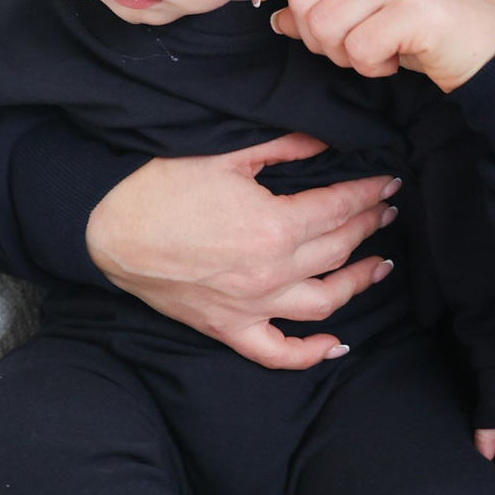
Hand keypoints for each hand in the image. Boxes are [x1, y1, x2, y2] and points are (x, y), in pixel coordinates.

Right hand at [85, 133, 400, 369]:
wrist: (106, 228)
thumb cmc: (160, 187)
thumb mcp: (227, 154)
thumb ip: (285, 148)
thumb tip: (326, 141)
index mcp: (274, 226)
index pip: (341, 208)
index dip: (368, 193)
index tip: (387, 183)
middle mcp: (272, 272)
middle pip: (340, 249)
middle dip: (370, 226)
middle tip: (385, 211)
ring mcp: (252, 306)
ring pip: (325, 302)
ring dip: (360, 282)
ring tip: (380, 264)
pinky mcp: (229, 328)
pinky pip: (278, 353)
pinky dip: (311, 353)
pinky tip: (336, 344)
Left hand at [250, 0, 494, 93]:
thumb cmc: (436, 27)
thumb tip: (277, 16)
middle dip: (316, 39)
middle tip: (353, 48)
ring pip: (325, 28)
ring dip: (345, 57)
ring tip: (378, 53)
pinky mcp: (418, 10)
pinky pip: (359, 50)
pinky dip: (372, 69)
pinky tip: (397, 61)